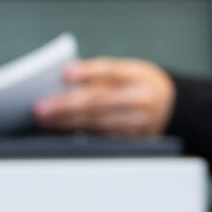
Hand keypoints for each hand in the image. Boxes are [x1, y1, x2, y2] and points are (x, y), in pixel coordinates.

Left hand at [35, 57, 174, 136]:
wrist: (170, 107)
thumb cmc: (141, 84)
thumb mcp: (128, 70)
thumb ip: (99, 71)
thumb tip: (68, 75)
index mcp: (140, 79)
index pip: (111, 72)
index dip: (88, 72)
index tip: (64, 74)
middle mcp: (141, 102)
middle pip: (99, 103)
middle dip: (67, 105)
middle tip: (41, 107)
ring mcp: (138, 125)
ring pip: (98, 123)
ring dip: (68, 122)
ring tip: (45, 119)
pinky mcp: (131, 141)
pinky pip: (101, 136)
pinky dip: (79, 133)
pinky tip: (61, 130)